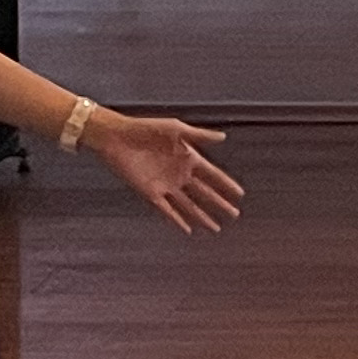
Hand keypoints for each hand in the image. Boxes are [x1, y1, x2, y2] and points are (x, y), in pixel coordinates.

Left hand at [86, 109, 246, 233]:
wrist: (118, 139)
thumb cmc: (146, 129)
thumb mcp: (175, 129)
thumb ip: (199, 135)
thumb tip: (223, 137)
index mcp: (188, 157)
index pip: (213, 175)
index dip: (226, 184)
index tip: (240, 194)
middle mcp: (180, 174)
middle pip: (204, 193)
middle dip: (219, 204)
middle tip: (234, 215)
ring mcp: (166, 185)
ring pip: (189, 205)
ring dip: (202, 216)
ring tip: (216, 228)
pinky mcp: (151, 193)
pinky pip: (168, 210)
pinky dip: (178, 220)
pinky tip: (188, 230)